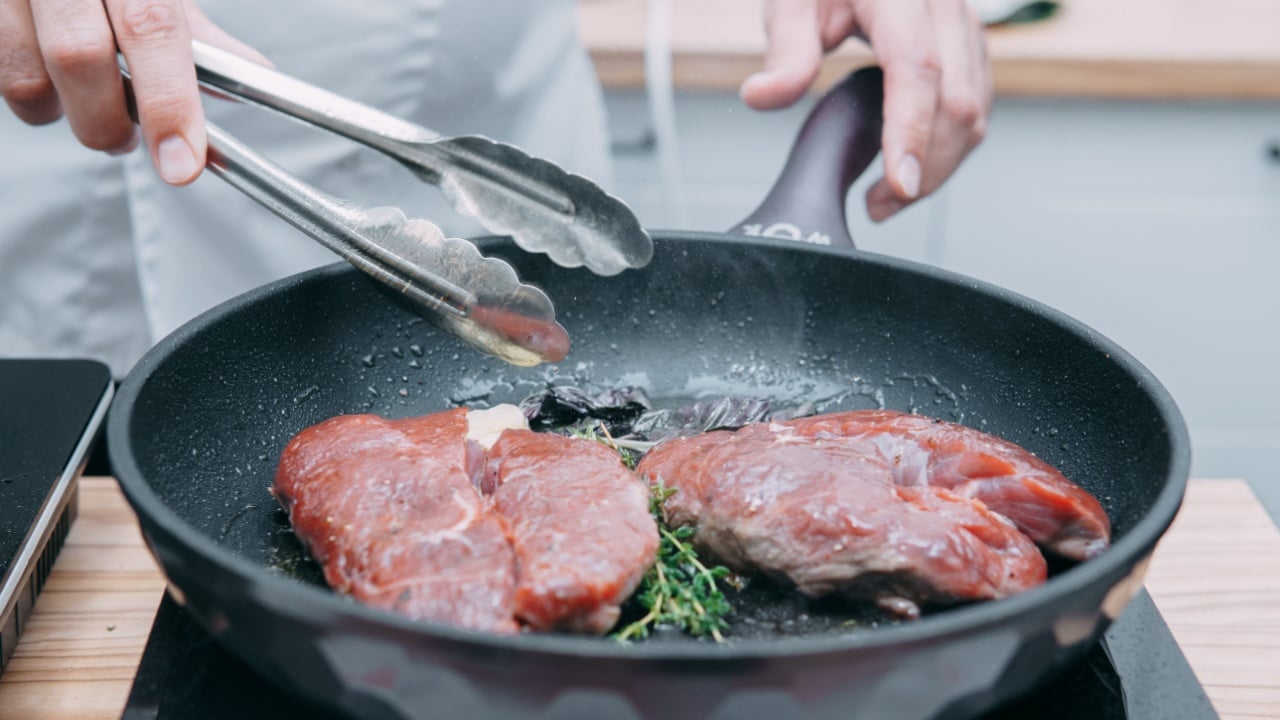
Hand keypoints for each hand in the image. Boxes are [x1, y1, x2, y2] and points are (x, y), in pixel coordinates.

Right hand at [0, 0, 266, 184]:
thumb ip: (193, 30)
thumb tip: (252, 73)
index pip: (152, 26)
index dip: (170, 102)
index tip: (183, 163)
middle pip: (79, 57)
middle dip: (109, 122)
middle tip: (128, 138)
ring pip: (27, 78)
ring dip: (64, 111)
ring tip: (85, 99)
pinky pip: (1, 77)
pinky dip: (33, 94)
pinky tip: (50, 76)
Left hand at [741, 0, 990, 221]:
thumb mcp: (793, 2)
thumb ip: (786, 52)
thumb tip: (764, 95)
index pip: (918, 69)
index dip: (911, 132)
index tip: (898, 183)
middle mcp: (946, 5)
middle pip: (958, 101)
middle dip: (927, 168)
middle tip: (880, 205)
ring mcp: (966, 25)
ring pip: (976, 111)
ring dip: (941, 165)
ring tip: (890, 196)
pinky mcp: (970, 45)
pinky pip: (976, 104)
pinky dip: (949, 146)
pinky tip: (913, 166)